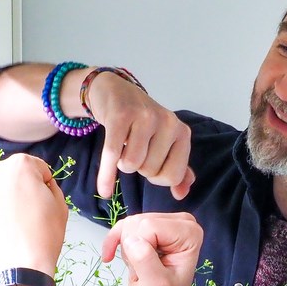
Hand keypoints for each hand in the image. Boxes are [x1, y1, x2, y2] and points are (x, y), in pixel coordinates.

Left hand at [0, 154, 68, 274]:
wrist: (16, 270)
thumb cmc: (41, 238)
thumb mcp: (60, 206)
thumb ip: (50, 186)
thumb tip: (40, 185)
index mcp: (19, 165)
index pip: (37, 169)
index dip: (43, 187)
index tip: (41, 204)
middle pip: (11, 176)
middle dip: (18, 190)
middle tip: (26, 215)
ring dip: (1, 201)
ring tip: (10, 225)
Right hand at [87, 72, 196, 200]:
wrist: (116, 91)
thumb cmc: (142, 122)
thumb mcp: (165, 142)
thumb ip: (177, 167)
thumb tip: (181, 194)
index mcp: (181, 132)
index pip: (173, 175)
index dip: (158, 177)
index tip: (150, 163)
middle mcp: (167, 122)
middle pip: (149, 171)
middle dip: (138, 167)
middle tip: (134, 149)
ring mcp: (144, 117)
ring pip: (131, 164)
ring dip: (122, 163)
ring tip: (122, 147)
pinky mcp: (120, 116)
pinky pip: (112, 155)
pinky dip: (106, 175)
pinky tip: (104, 190)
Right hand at [101, 213, 203, 285]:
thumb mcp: (155, 285)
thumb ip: (145, 260)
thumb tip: (131, 239)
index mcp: (189, 233)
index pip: (149, 227)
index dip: (139, 250)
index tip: (146, 271)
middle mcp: (181, 222)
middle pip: (138, 223)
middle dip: (131, 249)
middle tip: (142, 271)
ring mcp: (165, 222)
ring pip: (128, 224)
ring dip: (126, 249)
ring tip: (138, 267)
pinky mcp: (150, 224)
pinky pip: (123, 225)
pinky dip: (114, 241)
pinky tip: (111, 256)